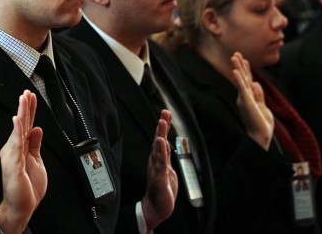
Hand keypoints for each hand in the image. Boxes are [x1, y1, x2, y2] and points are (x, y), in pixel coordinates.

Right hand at [0, 90, 46, 233]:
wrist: (21, 207)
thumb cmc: (27, 187)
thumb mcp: (36, 161)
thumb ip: (35, 145)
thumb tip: (38, 128)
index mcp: (20, 148)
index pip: (26, 125)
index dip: (29, 110)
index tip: (31, 95)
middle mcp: (14, 149)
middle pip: (21, 124)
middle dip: (24, 107)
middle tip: (27, 91)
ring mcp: (12, 156)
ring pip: (18, 131)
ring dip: (21, 114)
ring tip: (23, 99)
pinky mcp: (13, 165)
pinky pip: (16, 146)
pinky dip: (18, 132)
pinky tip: (18, 121)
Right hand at [141, 109, 177, 228]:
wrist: (155, 209)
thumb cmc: (161, 191)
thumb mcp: (167, 171)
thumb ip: (165, 158)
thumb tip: (165, 145)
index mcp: (158, 160)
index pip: (162, 140)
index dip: (164, 127)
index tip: (166, 113)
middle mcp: (155, 162)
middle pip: (159, 140)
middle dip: (162, 126)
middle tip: (164, 112)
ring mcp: (156, 169)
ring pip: (158, 149)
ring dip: (160, 134)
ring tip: (162, 122)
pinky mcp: (159, 178)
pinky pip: (160, 163)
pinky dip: (160, 152)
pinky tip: (161, 142)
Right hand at [232, 52, 273, 149]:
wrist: (260, 137)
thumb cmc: (261, 125)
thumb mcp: (262, 107)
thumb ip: (259, 95)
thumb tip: (256, 83)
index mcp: (249, 97)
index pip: (247, 80)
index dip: (246, 69)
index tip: (244, 59)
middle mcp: (245, 96)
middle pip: (242, 78)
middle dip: (240, 65)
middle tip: (236, 53)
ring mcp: (245, 98)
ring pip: (241, 80)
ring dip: (238, 68)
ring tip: (235, 57)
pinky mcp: (246, 102)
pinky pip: (242, 88)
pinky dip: (239, 79)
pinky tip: (236, 71)